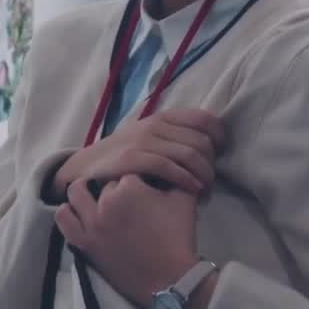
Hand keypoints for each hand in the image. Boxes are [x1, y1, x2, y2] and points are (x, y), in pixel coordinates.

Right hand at [49, 108, 225, 201]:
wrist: (87, 166)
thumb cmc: (124, 154)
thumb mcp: (148, 137)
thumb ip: (174, 135)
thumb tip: (210, 144)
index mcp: (162, 118)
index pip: (203, 119)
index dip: (219, 135)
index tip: (221, 153)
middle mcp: (154, 126)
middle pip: (201, 141)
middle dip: (212, 163)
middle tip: (211, 181)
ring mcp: (142, 142)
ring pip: (189, 155)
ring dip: (204, 175)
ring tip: (205, 189)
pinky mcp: (132, 159)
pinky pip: (169, 167)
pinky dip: (186, 180)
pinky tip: (192, 190)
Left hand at [56, 175, 201, 308]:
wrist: (171, 279)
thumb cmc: (178, 239)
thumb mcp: (184, 200)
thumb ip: (175, 178)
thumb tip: (169, 171)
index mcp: (130, 186)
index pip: (127, 172)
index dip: (137, 181)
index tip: (143, 191)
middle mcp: (107, 200)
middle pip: (105, 183)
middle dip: (117, 190)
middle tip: (129, 203)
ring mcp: (93, 222)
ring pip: (77, 192)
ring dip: (86, 191)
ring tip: (95, 197)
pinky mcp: (85, 242)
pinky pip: (64, 219)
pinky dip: (68, 212)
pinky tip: (79, 212)